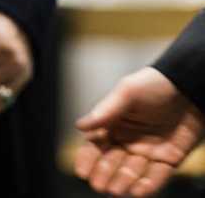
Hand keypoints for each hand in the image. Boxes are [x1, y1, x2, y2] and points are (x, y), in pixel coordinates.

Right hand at [75, 67, 204, 196]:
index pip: (95, 144)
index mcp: (113, 123)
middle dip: (104, 174)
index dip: (87, 158)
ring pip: (132, 171)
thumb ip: (105, 110)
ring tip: (116, 190)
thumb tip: (80, 126)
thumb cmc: (154, 84)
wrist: (190, 86)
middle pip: (112, 161)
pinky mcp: (169, 158)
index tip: (81, 172)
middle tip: (98, 185)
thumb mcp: (127, 92)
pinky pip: (158, 176)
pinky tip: (138, 191)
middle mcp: (128, 139)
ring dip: (123, 181)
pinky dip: (148, 185)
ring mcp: (148, 150)